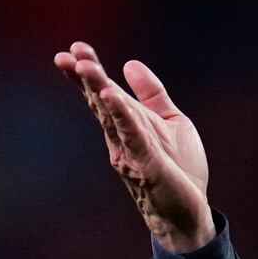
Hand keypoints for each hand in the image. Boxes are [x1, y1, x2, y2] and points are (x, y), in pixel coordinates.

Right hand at [54, 41, 214, 251]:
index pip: (104, 94)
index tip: (76, 47)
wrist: (190, 211)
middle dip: (85, 78)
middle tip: (67, 55)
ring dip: (98, 90)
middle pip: (99, 102)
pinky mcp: (146, 165)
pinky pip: (131, 137)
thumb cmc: (179, 169)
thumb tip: (130, 64)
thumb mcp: (171, 121)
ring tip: (86, 67)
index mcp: (128, 124)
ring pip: (110, 117)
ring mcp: (130, 152)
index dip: (90, 72)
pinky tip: (111, 97)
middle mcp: (121, 137)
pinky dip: (121, 116)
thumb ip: (152, 94)